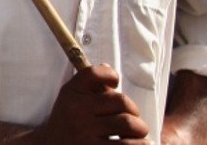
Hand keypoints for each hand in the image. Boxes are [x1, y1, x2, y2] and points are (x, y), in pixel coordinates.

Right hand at [26, 64, 149, 143]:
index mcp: (72, 94)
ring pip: (129, 124)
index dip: (110, 75)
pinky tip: (137, 144)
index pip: (93, 74)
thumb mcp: (70, 100)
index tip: (115, 83)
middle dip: (134, 110)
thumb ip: (89, 86)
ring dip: (140, 130)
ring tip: (137, 134)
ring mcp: (86, 133)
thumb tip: (108, 68)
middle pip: (121, 101)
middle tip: (132, 118)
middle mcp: (77, 111)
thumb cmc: (66, 123)